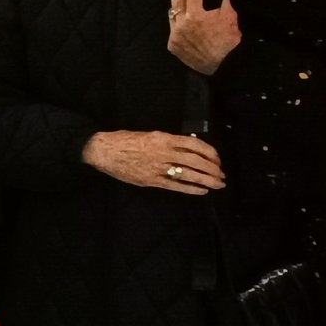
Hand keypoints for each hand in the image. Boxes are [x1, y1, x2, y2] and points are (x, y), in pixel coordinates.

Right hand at [81, 130, 225, 191]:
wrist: (103, 150)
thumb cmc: (125, 140)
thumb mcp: (148, 134)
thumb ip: (167, 142)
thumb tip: (187, 148)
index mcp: (163, 138)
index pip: (194, 144)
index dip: (209, 152)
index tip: (217, 159)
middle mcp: (162, 152)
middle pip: (195, 160)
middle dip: (212, 168)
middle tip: (221, 174)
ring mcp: (157, 167)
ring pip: (188, 174)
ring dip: (206, 180)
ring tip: (217, 184)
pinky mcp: (150, 180)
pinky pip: (175, 186)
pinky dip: (190, 188)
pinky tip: (201, 191)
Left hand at [168, 0, 241, 74]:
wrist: (222, 65)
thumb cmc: (228, 42)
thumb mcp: (230, 18)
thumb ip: (224, 2)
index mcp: (196, 16)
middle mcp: (181, 24)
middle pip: (176, 1)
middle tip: (195, 2)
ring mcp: (175, 36)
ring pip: (172, 16)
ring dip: (181, 14)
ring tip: (193, 20)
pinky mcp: (172, 46)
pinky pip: (172, 31)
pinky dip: (180, 29)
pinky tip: (191, 34)